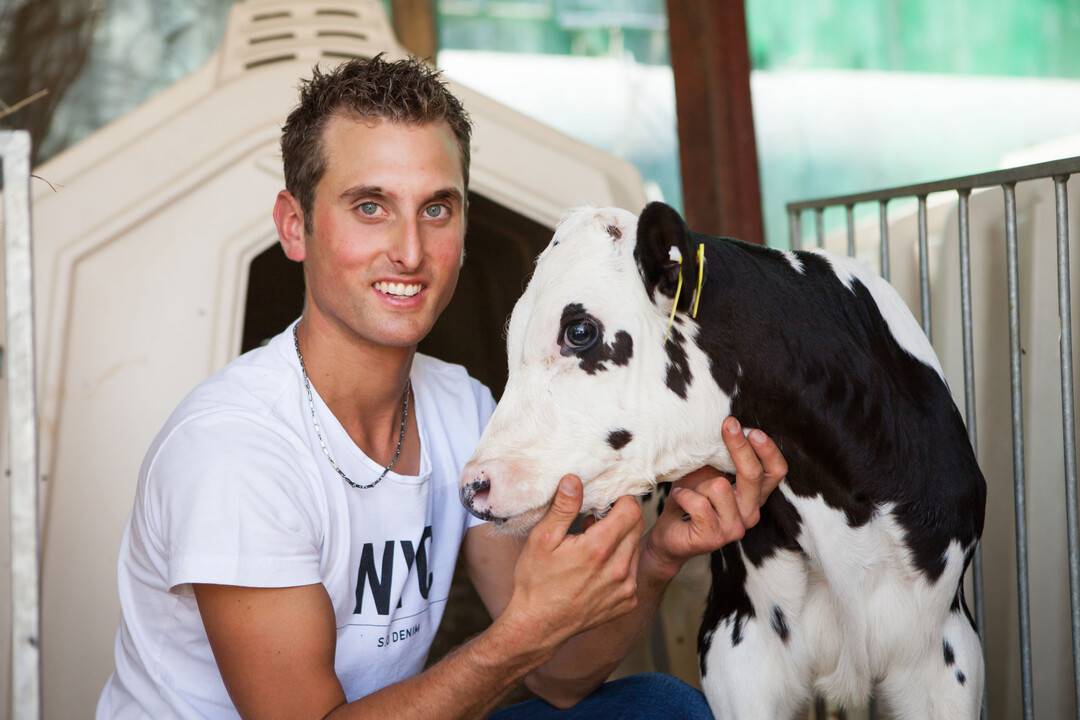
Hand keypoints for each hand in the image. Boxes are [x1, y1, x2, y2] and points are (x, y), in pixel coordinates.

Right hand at [502, 475, 644, 650]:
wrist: (538, 626)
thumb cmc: (536, 581)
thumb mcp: (542, 539)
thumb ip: (563, 507)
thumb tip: (574, 479)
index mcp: (600, 548)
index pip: (631, 509)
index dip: (618, 500)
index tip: (603, 503)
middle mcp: (620, 569)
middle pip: (637, 526)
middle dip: (620, 518)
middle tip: (594, 523)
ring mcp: (626, 588)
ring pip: (635, 548)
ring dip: (621, 541)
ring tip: (593, 546)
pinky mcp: (627, 602)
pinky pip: (632, 572)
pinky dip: (620, 564)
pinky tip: (597, 569)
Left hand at [644, 417, 786, 580]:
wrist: (668, 535)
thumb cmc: (689, 500)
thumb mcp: (707, 473)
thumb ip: (722, 459)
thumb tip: (729, 428)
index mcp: (754, 496)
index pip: (775, 471)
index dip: (768, 450)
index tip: (752, 429)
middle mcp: (750, 513)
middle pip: (753, 474)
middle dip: (740, 446)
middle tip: (729, 424)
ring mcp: (734, 527)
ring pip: (719, 486)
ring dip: (697, 483)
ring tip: (688, 490)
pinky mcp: (714, 537)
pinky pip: (698, 503)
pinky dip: (683, 495)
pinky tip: (679, 499)